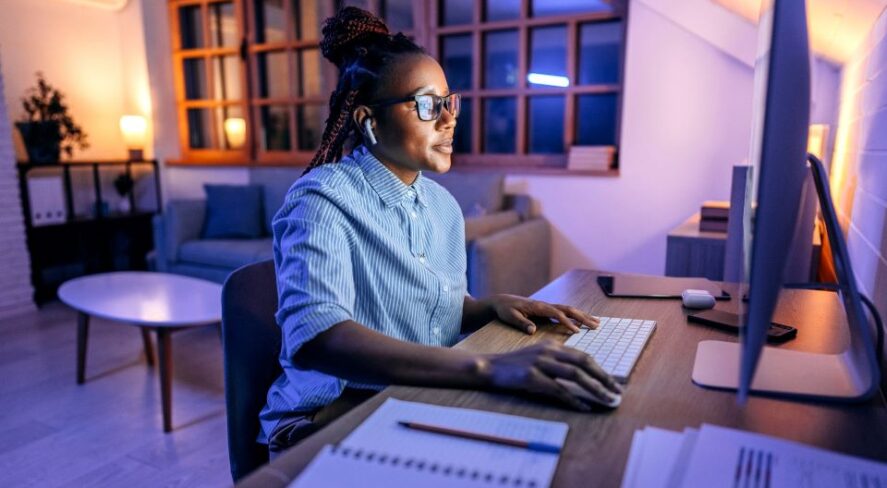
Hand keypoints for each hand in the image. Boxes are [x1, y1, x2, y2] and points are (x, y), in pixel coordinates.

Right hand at [478, 341, 621, 410]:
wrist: (489, 367)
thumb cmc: (514, 366)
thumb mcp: (538, 358)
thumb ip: (557, 363)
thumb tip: (580, 375)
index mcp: (552, 347)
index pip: (583, 356)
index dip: (601, 370)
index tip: (613, 383)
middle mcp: (549, 352)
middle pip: (584, 362)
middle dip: (604, 378)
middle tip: (617, 392)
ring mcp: (540, 363)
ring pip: (575, 375)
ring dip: (595, 388)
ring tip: (607, 400)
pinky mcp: (532, 376)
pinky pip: (558, 389)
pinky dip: (573, 399)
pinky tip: (584, 407)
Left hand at [489, 294, 599, 334]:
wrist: (502, 301)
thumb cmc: (505, 310)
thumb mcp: (510, 316)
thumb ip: (521, 323)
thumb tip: (532, 330)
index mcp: (538, 307)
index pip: (556, 314)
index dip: (567, 322)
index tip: (577, 331)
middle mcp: (546, 305)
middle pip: (568, 310)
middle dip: (582, 318)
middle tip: (595, 326)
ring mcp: (548, 307)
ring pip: (569, 310)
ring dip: (583, 316)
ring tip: (597, 323)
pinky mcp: (548, 310)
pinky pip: (565, 313)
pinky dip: (577, 316)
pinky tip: (584, 321)